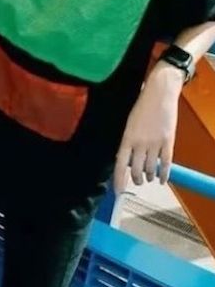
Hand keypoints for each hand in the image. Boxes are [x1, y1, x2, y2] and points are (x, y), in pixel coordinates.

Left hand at [112, 64, 180, 189]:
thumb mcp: (129, 124)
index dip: (118, 179)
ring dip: (149, 176)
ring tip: (148, 178)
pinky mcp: (168, 142)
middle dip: (135, 179)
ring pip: (151, 169)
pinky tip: (161, 180)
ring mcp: (155, 143)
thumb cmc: (141, 107)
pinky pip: (166, 163)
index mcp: (126, 137)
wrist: (159, 94)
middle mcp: (139, 143)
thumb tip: (127, 159)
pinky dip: (164, 174)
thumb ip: (128, 141)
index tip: (117, 191)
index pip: (120, 164)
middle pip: (136, 169)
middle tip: (136, 182)